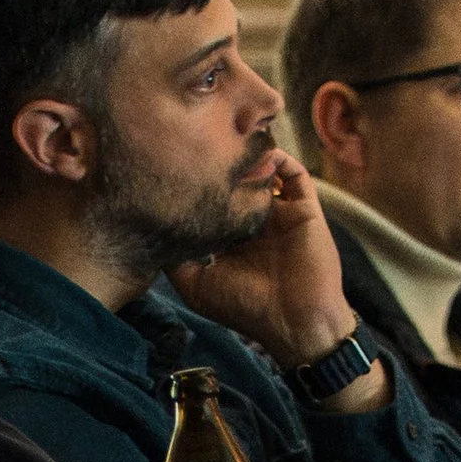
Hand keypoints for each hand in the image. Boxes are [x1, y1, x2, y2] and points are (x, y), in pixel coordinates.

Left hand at [169, 152, 382, 401]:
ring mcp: (282, 216)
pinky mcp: (305, 211)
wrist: (295, 323)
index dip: (200, 187)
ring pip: (266, 175)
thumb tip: (154, 237)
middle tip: (204, 140)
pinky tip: (261, 151)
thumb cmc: (247, 308)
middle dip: (224, 165)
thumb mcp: (198, 287)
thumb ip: (177, 263)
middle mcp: (257, 225)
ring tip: (232, 138)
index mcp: (234, 241)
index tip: (178, 166)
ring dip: (252, 158)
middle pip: (239, 185)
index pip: (216, 204)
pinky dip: (281, 160)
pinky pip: (296, 176)